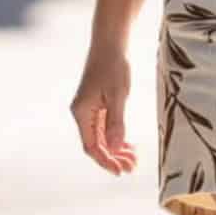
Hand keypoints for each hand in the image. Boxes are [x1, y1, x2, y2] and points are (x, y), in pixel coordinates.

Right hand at [70, 45, 138, 175]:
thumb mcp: (118, 95)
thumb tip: (115, 149)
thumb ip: (116, 122)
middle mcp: (82, 113)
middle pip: (96, 144)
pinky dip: (116, 136)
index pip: (92, 146)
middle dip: (113, 157)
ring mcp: (89, 108)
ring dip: (116, 149)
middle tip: (132, 167)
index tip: (121, 171)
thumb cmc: (113, 66)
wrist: (110, 43)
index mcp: (82, 113)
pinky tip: (128, 144)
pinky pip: (104, 126)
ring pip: (101, 136)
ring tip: (133, 159)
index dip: (106, 161)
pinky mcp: (97, 103)